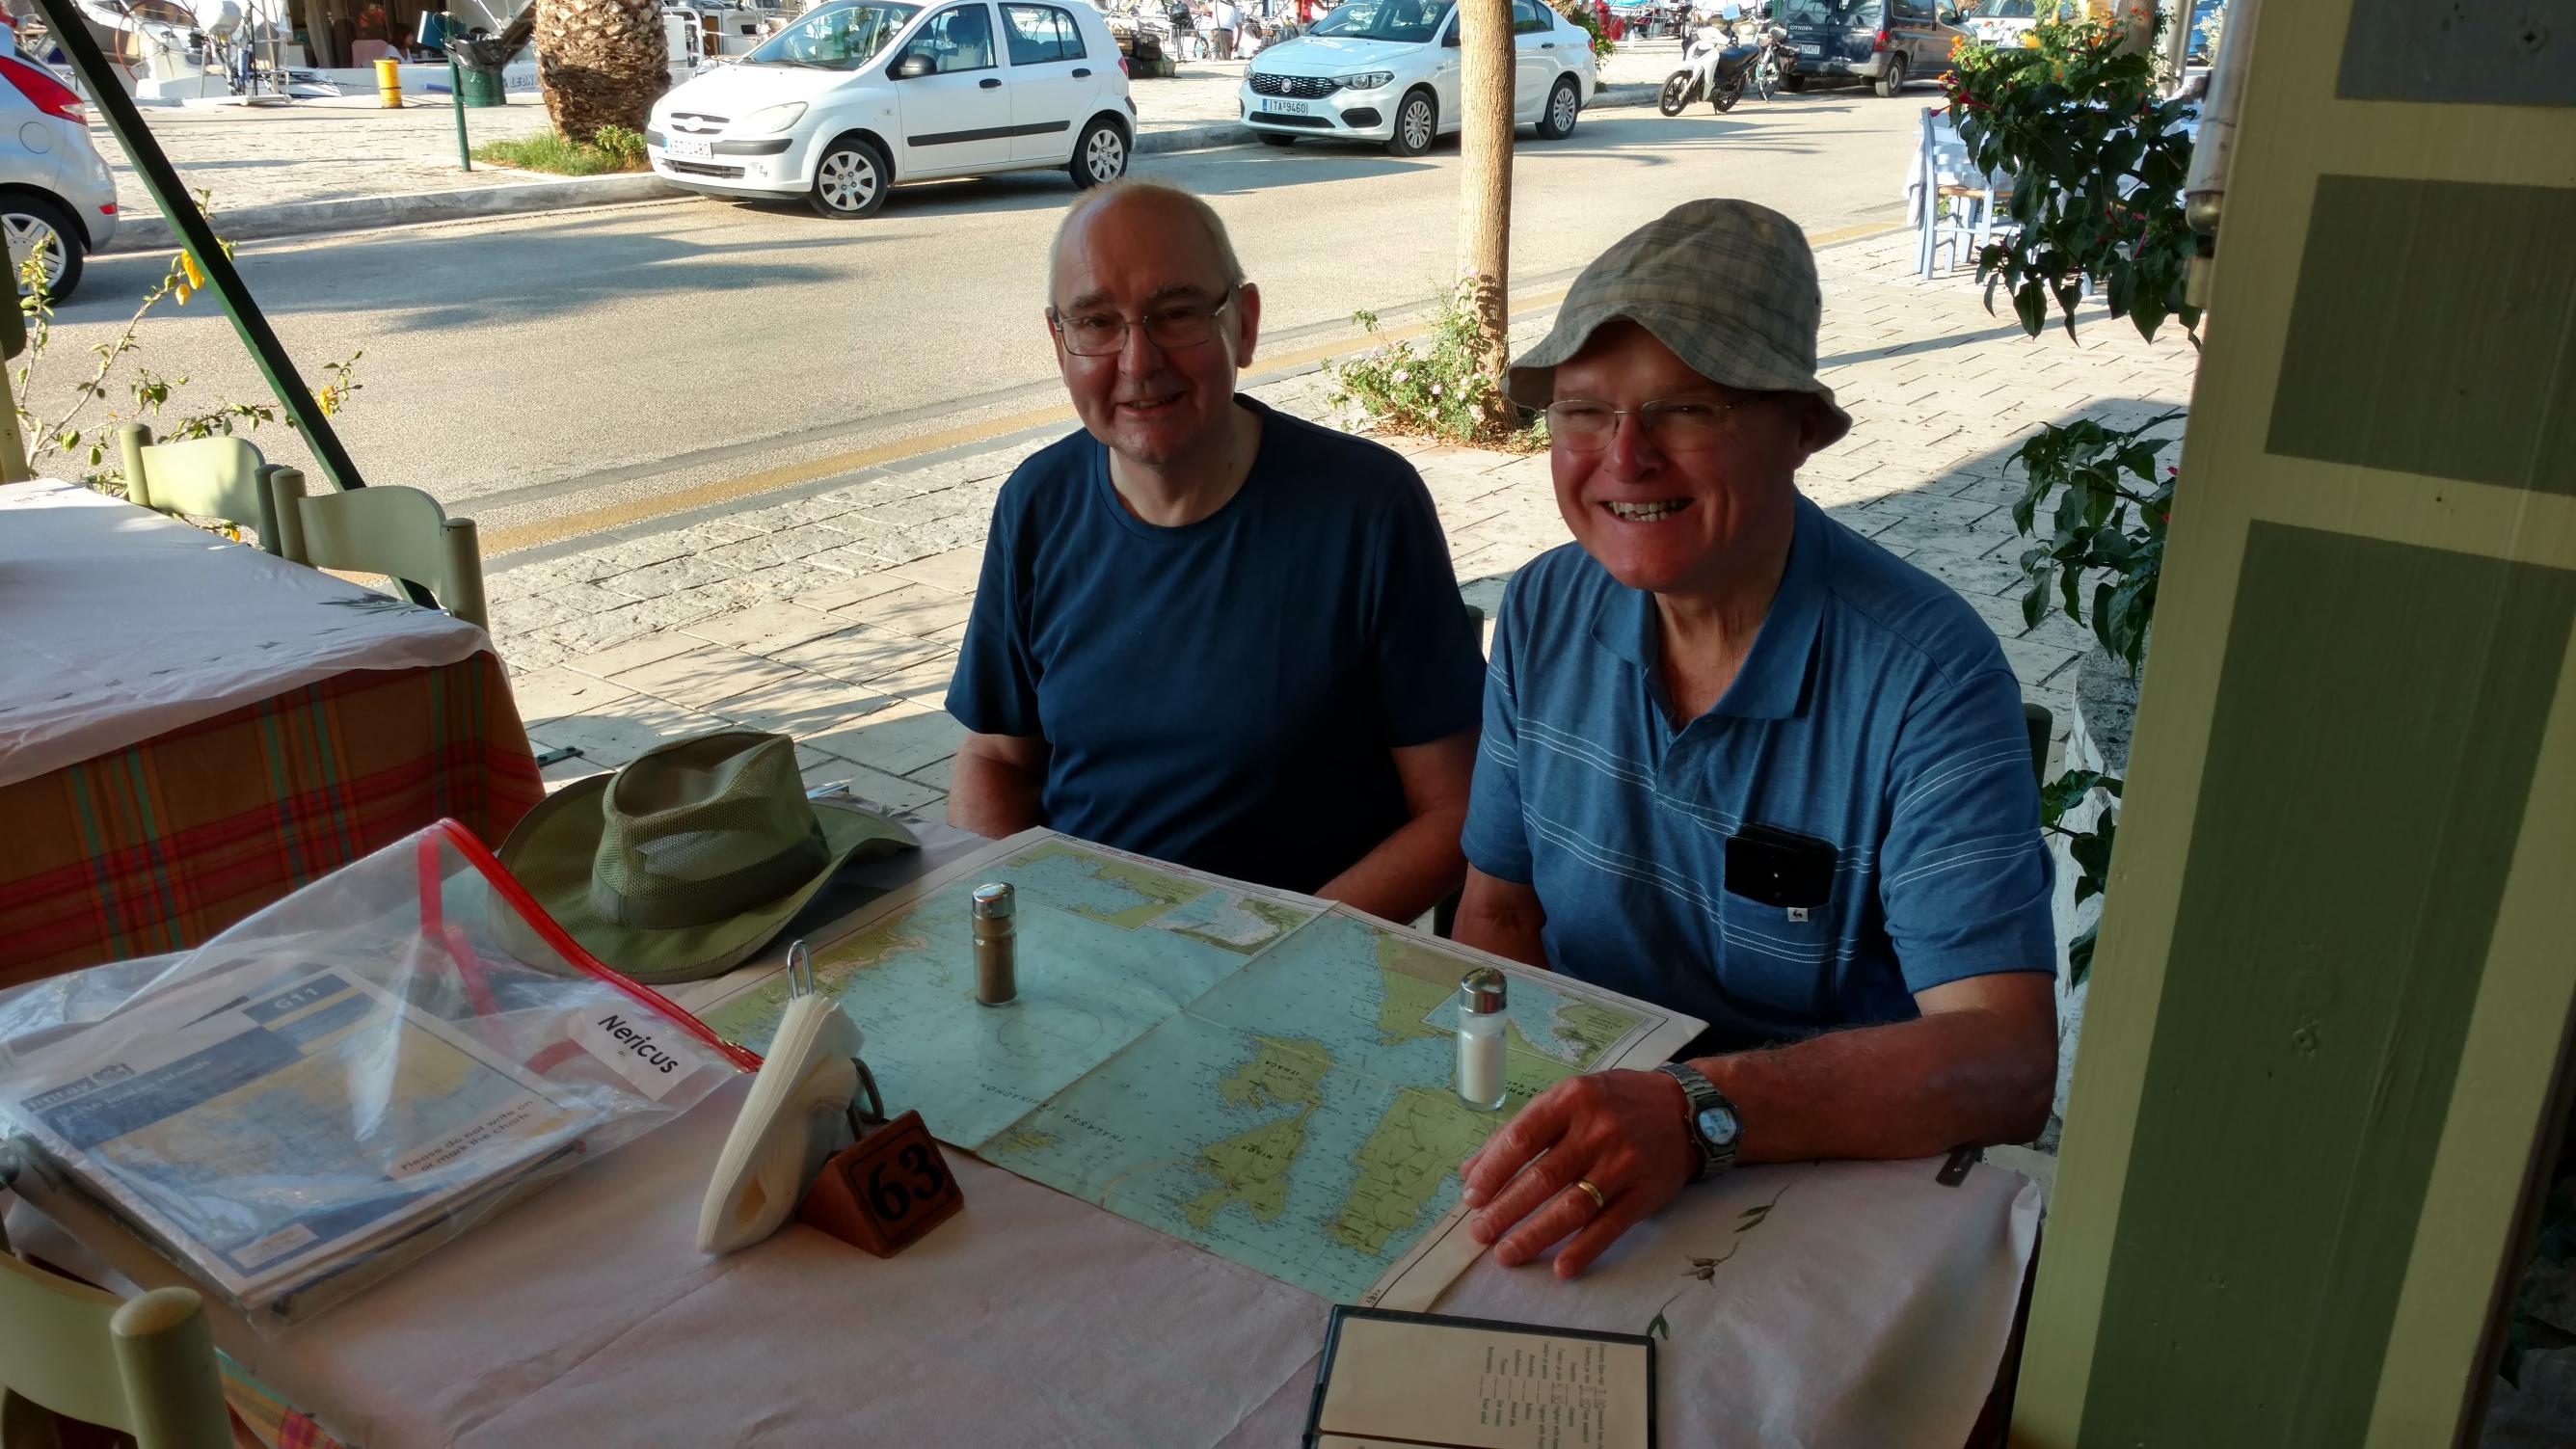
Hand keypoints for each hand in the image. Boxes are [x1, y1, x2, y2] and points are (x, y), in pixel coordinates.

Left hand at [1458, 1069, 1697, 1278]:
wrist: (1686, 1109)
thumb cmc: (1616, 1102)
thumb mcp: (1569, 1099)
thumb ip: (1522, 1131)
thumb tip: (1472, 1170)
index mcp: (1572, 1100)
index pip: (1522, 1139)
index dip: (1493, 1172)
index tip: (1471, 1197)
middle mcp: (1597, 1130)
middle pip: (1543, 1178)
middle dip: (1506, 1210)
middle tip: (1480, 1233)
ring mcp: (1624, 1163)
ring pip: (1573, 1207)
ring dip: (1535, 1235)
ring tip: (1507, 1254)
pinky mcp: (1646, 1193)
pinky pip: (1610, 1226)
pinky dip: (1584, 1250)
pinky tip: (1561, 1268)